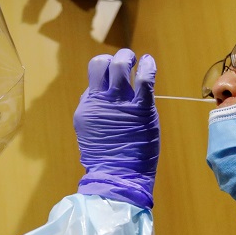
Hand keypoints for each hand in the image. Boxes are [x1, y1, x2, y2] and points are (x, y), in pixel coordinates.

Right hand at [74, 48, 158, 208]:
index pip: (92, 81)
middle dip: (112, 58)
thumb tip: (95, 98)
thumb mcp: (90, 133)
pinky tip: (148, 62)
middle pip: (99, 65)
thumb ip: (93, 115)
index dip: (102, 75)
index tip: (112, 79)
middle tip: (124, 60)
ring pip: (119, 66)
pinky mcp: (140, 108)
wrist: (117, 177)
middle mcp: (100, 101)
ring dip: (127, 57)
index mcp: (87, 108)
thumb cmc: (106, 160)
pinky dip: (147, 66)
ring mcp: (119, 103)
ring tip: (134, 58)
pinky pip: (144, 79)